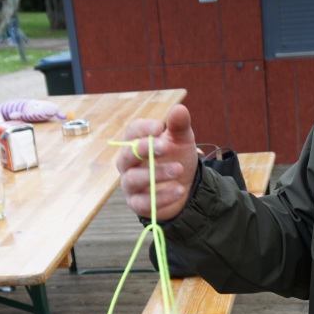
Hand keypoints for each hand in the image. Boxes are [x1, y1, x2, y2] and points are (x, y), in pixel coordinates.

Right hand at [118, 104, 198, 218]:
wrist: (187, 187)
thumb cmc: (177, 158)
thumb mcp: (182, 140)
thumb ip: (179, 126)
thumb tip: (179, 109)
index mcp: (136, 143)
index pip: (131, 132)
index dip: (143, 129)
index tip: (160, 128)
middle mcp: (128, 163)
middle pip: (126, 154)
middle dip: (144, 149)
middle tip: (165, 147)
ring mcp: (130, 184)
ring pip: (133, 178)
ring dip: (156, 173)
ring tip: (179, 169)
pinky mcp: (137, 204)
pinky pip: (143, 202)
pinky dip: (161, 197)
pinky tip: (179, 190)